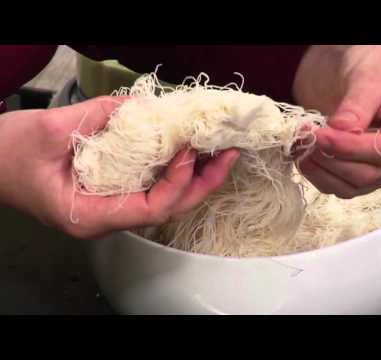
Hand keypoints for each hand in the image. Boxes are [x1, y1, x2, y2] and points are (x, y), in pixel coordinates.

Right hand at [0, 97, 238, 238]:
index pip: (150, 209)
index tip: (190, 152)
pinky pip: (151, 188)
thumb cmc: (5, 156)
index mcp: (89, 216)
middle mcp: (105, 219)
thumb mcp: (47, 131)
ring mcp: (110, 209)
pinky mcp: (111, 194)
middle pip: (166, 209)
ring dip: (194, 178)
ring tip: (219, 153)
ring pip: (163, 201)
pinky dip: (173, 171)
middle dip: (201, 183)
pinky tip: (188, 153)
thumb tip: (143, 106)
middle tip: (227, 154)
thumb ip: (98, 117)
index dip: (177, 183)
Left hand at [293, 45, 380, 197]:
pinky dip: (319, 175)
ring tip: (300, 143)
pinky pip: (342, 188)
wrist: (365, 68)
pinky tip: (304, 156)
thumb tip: (342, 130)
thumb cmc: (377, 62)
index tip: (320, 135)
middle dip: (331, 157)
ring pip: (353, 186)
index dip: (350, 148)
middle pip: (369, 173)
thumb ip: (358, 103)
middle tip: (304, 135)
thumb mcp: (370, 73)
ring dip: (321, 169)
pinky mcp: (369, 175)